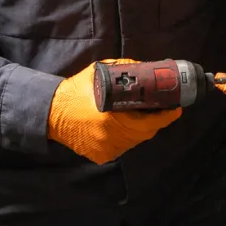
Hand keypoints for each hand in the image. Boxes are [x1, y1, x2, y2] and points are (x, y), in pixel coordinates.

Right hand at [47, 61, 182, 163]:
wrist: (50, 113)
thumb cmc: (75, 92)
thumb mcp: (100, 73)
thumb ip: (125, 69)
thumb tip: (147, 70)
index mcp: (114, 120)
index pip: (151, 122)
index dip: (167, 115)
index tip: (176, 106)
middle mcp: (113, 139)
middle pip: (147, 132)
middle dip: (154, 120)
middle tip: (157, 107)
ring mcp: (108, 150)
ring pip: (135, 141)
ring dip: (140, 129)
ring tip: (138, 114)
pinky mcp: (102, 156)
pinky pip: (122, 147)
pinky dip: (125, 137)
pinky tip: (120, 126)